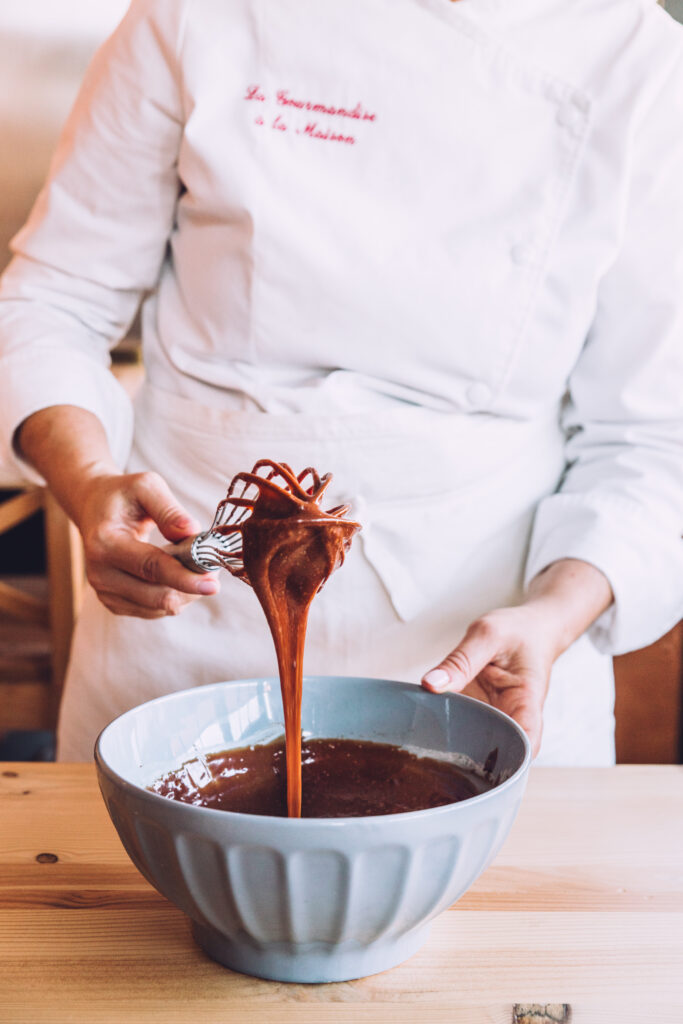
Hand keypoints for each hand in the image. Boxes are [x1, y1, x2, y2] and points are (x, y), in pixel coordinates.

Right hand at [74, 469, 219, 618]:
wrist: (94, 508)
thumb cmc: (123, 495)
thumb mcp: (146, 486)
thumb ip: (169, 509)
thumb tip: (192, 531)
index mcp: (105, 542)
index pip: (151, 567)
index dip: (184, 577)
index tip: (213, 583)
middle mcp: (100, 573)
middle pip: (157, 595)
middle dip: (192, 586)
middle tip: (212, 570)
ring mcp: (105, 591)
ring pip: (159, 607)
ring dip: (185, 593)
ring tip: (195, 568)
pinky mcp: (114, 603)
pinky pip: (155, 610)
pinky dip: (173, 596)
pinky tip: (178, 576)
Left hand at [422, 607, 554, 755]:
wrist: (531, 627)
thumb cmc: (519, 631)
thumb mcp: (488, 636)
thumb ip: (460, 661)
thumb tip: (430, 684)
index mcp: (527, 702)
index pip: (525, 745)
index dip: (506, 764)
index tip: (476, 768)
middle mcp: (514, 716)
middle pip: (498, 753)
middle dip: (470, 760)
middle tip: (436, 755)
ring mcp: (497, 715)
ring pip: (477, 743)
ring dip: (455, 745)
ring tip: (427, 743)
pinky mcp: (482, 710)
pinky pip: (465, 724)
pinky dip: (447, 725)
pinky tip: (427, 725)